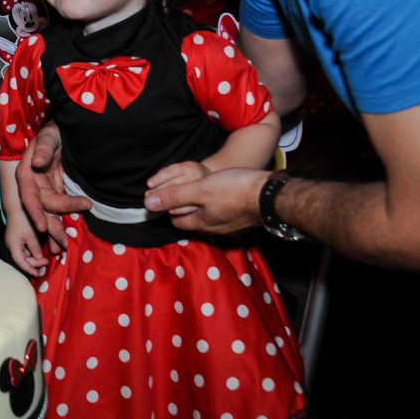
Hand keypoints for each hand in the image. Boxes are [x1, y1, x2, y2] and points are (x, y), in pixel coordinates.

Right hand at [4, 209, 47, 276]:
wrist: (18, 204)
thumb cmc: (24, 219)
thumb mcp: (31, 235)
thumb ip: (35, 248)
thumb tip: (39, 259)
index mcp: (13, 246)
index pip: (21, 262)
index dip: (29, 269)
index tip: (38, 274)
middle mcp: (12, 245)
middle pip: (23, 259)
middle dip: (34, 263)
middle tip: (46, 263)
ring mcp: (14, 241)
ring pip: (24, 254)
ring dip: (33, 257)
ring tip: (44, 259)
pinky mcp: (18, 236)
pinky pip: (25, 248)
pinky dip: (32, 251)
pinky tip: (39, 252)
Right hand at [14, 123, 89, 253]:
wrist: (69, 130)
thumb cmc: (56, 130)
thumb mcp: (50, 135)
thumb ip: (44, 147)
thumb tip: (38, 162)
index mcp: (27, 173)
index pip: (29, 196)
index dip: (34, 211)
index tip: (42, 225)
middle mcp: (34, 184)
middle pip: (41, 209)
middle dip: (51, 226)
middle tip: (63, 242)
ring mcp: (46, 189)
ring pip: (50, 213)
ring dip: (56, 229)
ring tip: (64, 246)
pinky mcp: (58, 191)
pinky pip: (61, 209)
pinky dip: (64, 221)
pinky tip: (68, 237)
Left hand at [144, 167, 270, 234]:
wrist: (271, 194)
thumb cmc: (234, 189)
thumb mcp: (199, 189)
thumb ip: (174, 196)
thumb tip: (148, 203)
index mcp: (201, 223)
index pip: (176, 221)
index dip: (169, 208)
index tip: (167, 194)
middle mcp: (215, 229)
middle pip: (192, 219)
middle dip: (184, 207)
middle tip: (182, 190)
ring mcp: (231, 226)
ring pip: (209, 217)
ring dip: (202, 206)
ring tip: (202, 190)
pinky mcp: (243, 220)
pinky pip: (224, 214)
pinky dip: (219, 205)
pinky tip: (223, 193)